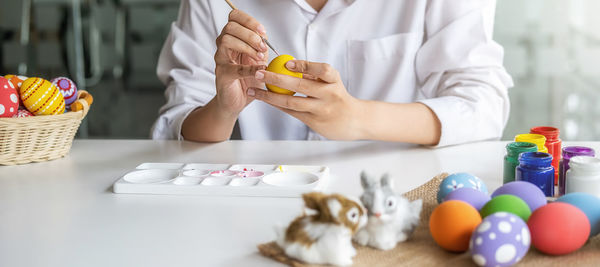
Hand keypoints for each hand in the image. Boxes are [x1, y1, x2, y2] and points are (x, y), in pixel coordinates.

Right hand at [214, 9, 268, 117]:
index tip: (262, 31)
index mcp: (233, 38)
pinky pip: (234, 68)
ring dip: (247, 47)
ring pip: (226, 40)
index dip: (249, 21)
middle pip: (230, 27)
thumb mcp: (259, 59)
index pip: (234, 17)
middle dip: (250, 35)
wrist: (239, 100)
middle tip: (262, 47)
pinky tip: (260, 70)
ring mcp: (221, 60)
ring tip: (259, 58)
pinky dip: (250, 69)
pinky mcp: (222, 75)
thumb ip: (261, 46)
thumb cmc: (248, 79)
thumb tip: (265, 35)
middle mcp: (224, 46)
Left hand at [249, 60, 364, 139]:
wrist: (354, 120)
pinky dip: (277, 105)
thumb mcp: (331, 82)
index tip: (287, 64)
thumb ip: (313, 75)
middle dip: (276, 78)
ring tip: (254, 90)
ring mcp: (321, 110)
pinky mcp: (314, 122)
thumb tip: (287, 66)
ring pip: (291, 102)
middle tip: (260, 73)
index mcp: (334, 81)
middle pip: (300, 85)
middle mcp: (329, 95)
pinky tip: (266, 100)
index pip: (321, 70)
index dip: (304, 66)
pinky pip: (291, 112)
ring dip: (270, 95)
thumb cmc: (338, 97)